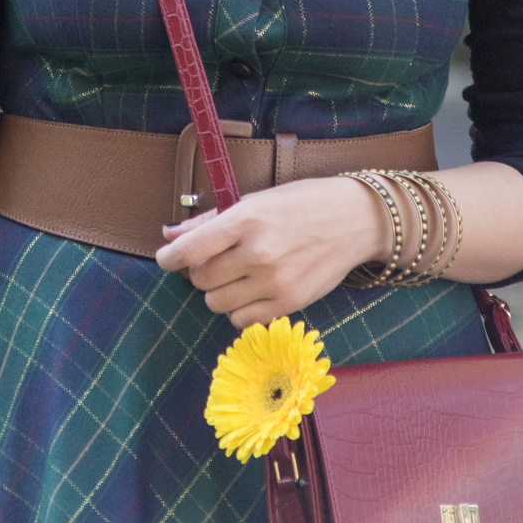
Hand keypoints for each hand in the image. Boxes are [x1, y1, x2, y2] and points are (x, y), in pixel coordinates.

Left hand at [155, 175, 392, 326]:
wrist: (355, 220)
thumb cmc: (302, 203)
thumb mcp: (255, 201)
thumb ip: (210, 222)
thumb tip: (169, 235)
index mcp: (247, 219)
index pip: (191, 249)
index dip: (170, 257)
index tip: (166, 259)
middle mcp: (258, 253)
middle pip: (200, 279)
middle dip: (199, 271)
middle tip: (214, 260)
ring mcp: (274, 282)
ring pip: (216, 303)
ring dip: (218, 291)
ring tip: (235, 274)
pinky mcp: (289, 304)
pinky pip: (241, 320)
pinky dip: (238, 310)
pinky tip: (251, 291)